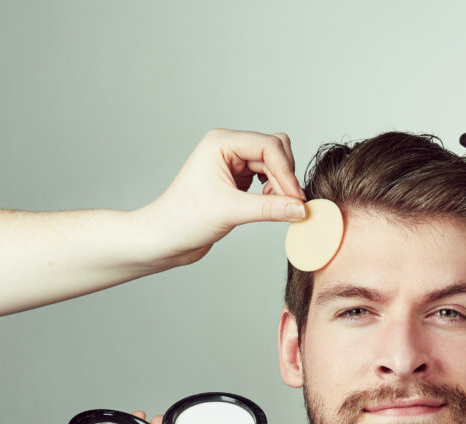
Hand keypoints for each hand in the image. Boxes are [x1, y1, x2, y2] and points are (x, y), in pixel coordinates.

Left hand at [137, 129, 307, 267]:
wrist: (164, 238)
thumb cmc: (183, 219)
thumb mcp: (231, 211)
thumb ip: (270, 208)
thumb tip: (302, 209)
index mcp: (221, 143)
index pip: (269, 146)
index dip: (286, 172)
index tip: (297, 199)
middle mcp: (228, 147)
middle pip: (276, 151)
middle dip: (285, 176)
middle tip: (290, 204)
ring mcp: (233, 163)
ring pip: (275, 165)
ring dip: (281, 185)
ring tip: (278, 208)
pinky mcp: (238, 180)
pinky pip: (268, 178)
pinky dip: (275, 192)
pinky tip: (270, 207)